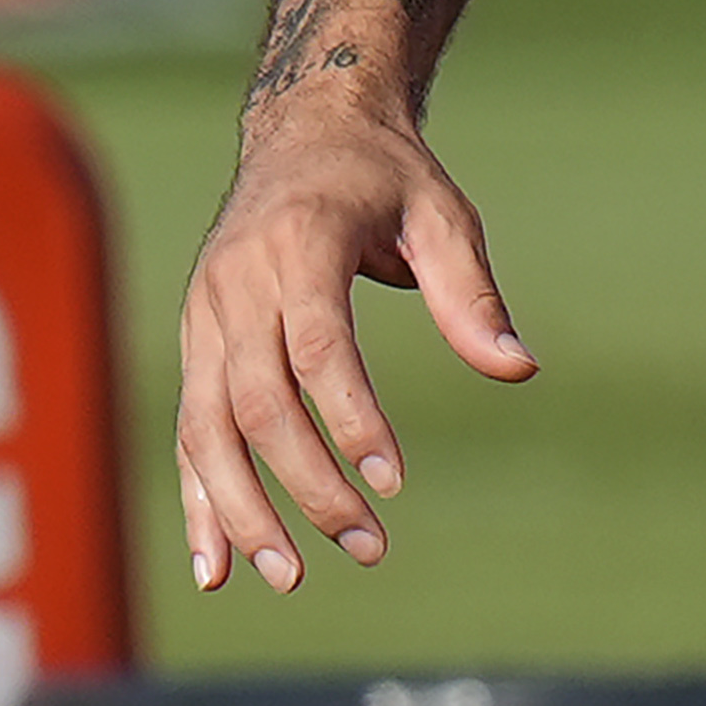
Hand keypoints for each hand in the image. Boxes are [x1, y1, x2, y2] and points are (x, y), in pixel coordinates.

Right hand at [176, 109, 533, 593]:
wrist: (303, 129)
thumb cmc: (385, 175)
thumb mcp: (442, 212)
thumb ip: (471, 291)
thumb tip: (518, 368)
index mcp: (300, 243)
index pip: (318, 346)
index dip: (351, 417)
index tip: (393, 479)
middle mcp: (236, 284)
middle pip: (256, 402)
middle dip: (306, 484)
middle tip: (367, 545)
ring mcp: (203, 316)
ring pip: (207, 429)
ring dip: (242, 511)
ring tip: (290, 575)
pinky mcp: (193, 343)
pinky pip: (188, 431)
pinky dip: (199, 499)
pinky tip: (217, 566)